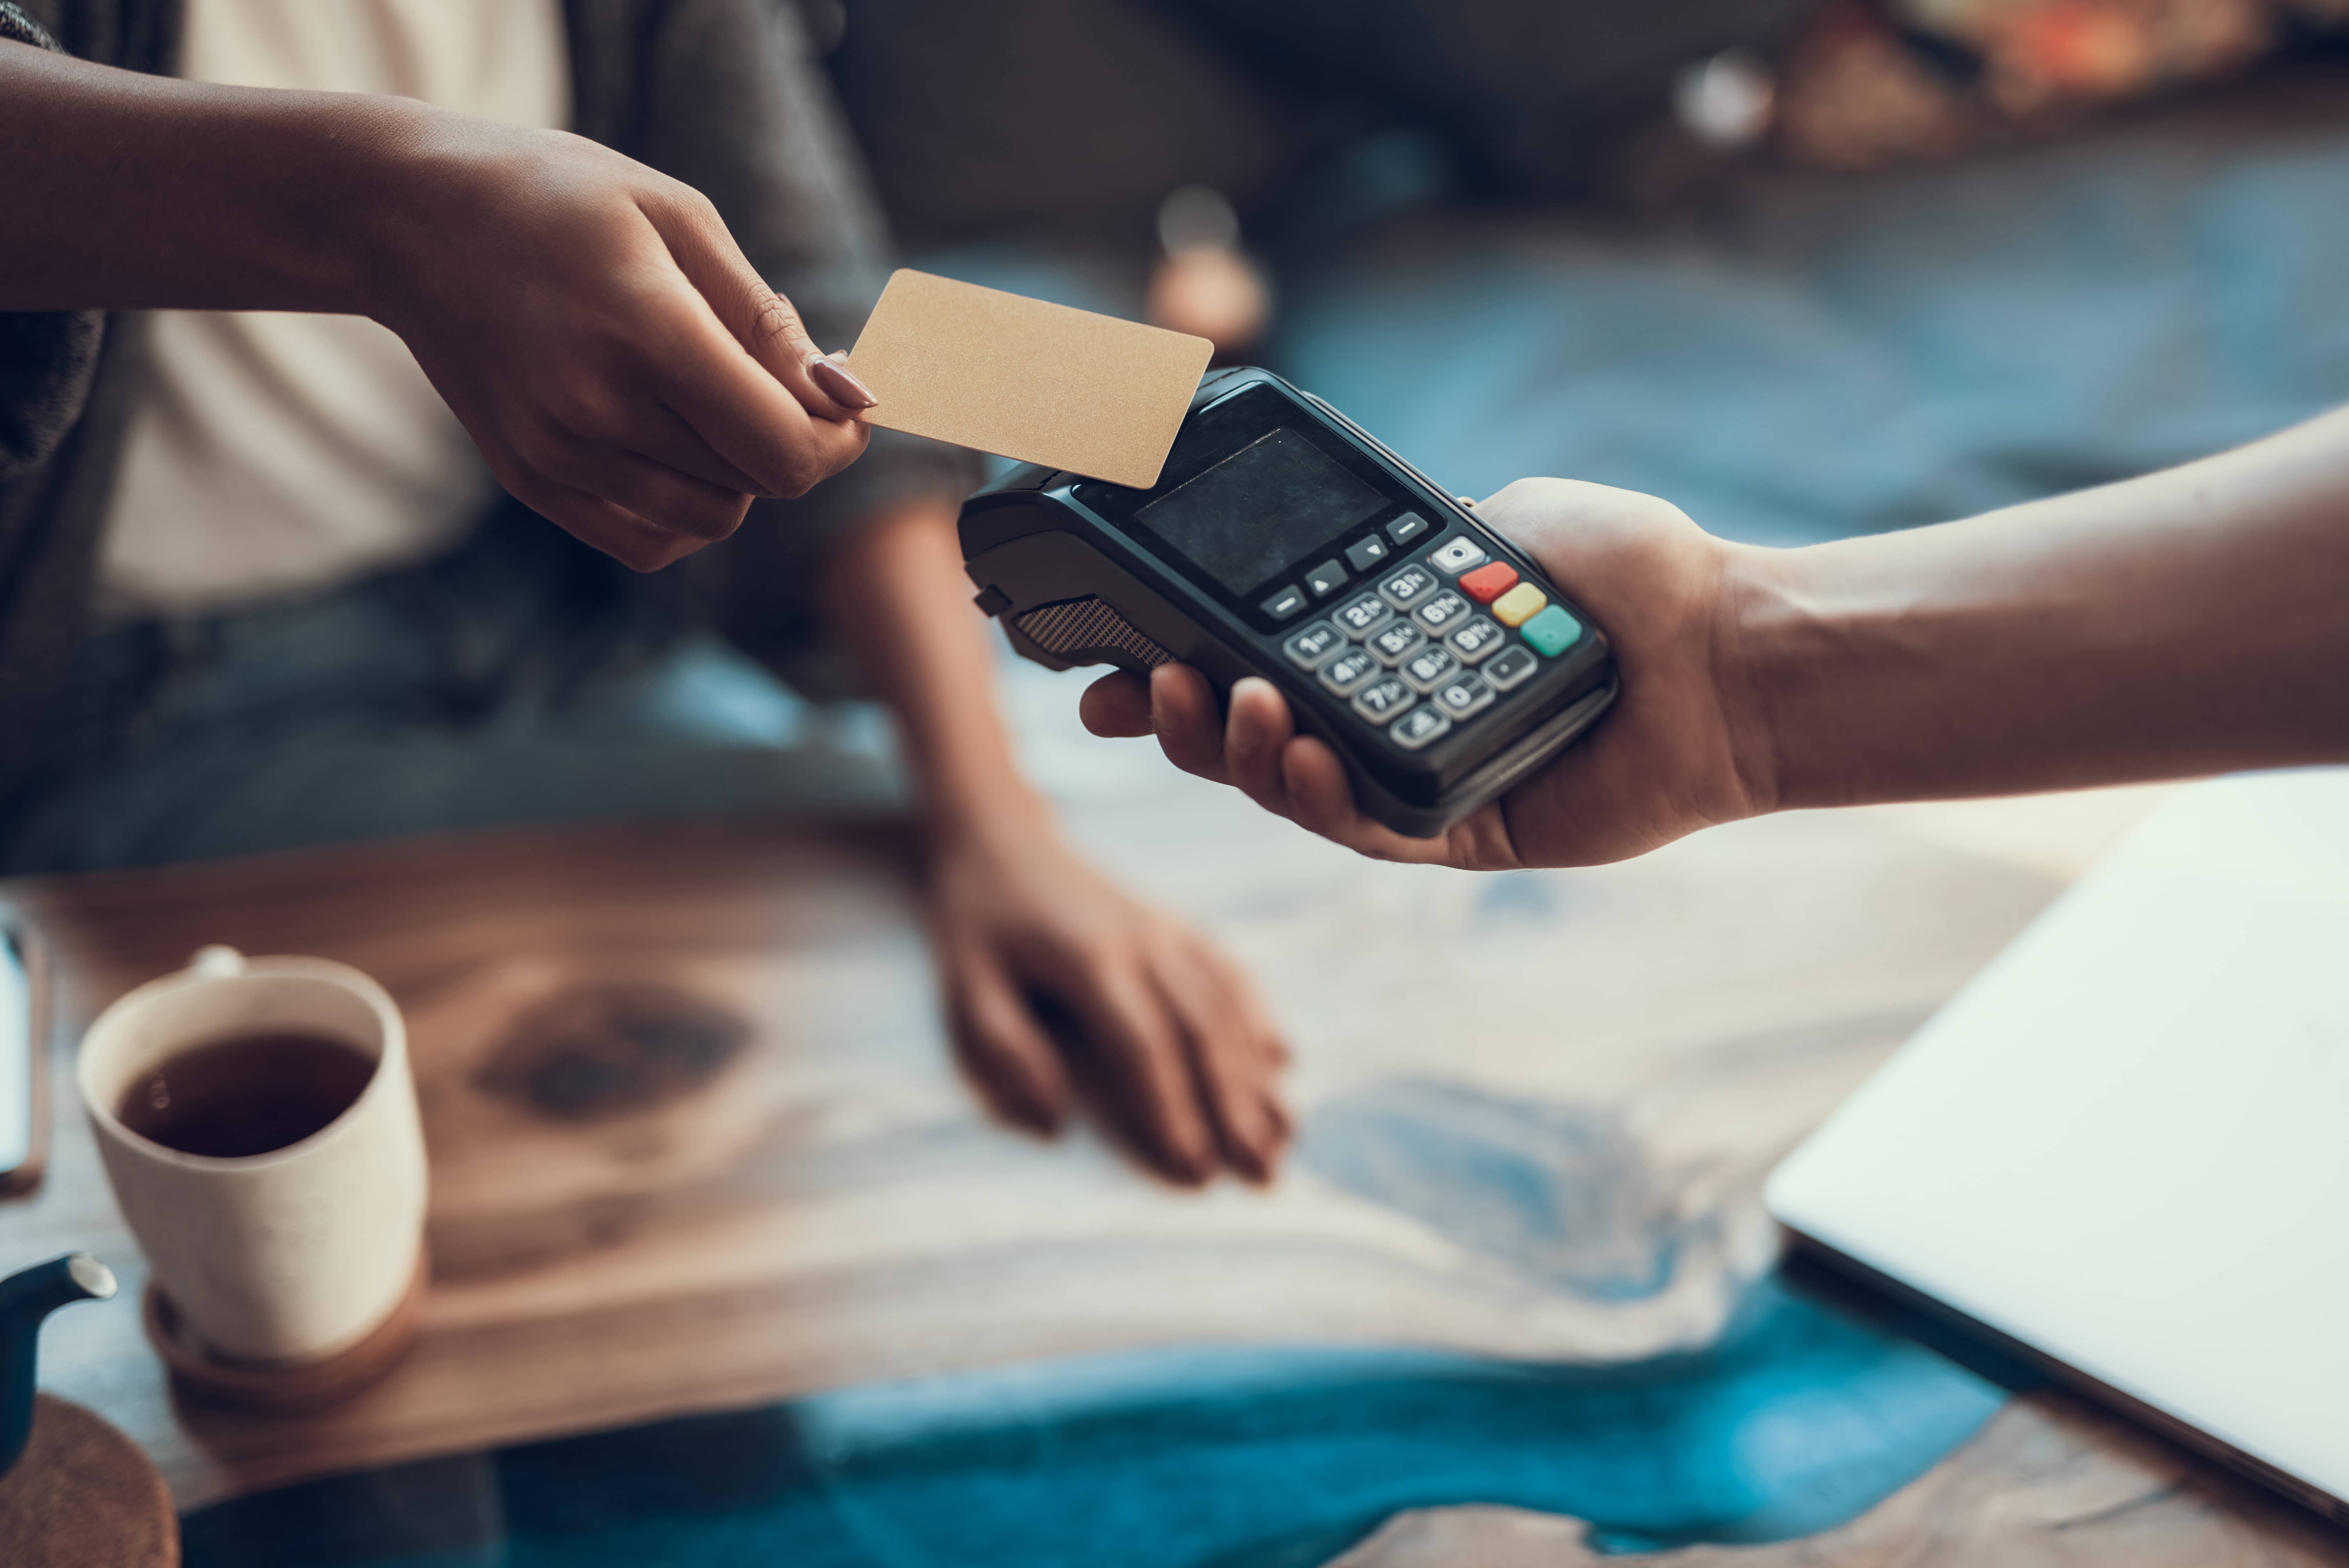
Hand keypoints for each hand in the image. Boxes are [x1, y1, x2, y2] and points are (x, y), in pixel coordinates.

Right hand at [364, 106, 874, 570]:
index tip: (844, 399)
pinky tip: (677, 448)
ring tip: (713, 402)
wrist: (408, 218)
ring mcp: (557, 454)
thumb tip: (844, 394)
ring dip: (739, 477)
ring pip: (710, 519)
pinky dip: (686, 513)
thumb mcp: (678, 218)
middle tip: (779, 382)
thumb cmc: (559, 198)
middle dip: (793, 443)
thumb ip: (767, 320)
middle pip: (754, 485)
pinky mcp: (531, 480)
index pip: (785, 450)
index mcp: (647, 333)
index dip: (839, 438)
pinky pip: (649, 542)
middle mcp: (596, 408)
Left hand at [924, 817, 1290, 1184]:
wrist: (1002, 839)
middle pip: (1202, 1030)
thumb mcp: (965, 986)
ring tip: (1282, 1135)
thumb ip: (1004, 1051)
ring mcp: (1166, 928)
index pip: (1144, 1045)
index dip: (1173, 1108)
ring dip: (1256, 1073)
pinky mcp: (1176, 924)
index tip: (1195, 1168)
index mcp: (1088, 958)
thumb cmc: (976, 924)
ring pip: (1226, 1005)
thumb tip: (1054, 1120)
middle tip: (1261, 1171)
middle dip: (1234, 1104)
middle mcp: (1141, 941)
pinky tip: (1281, 1060)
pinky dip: (1259, 1015)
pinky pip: (1230, 971)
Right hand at [1080, 479, 1772, 867]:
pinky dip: (1325, 796)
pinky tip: (1303, 753)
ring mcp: (1420, 779)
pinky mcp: (1462, 832)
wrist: (1728, 647)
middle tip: (1126, 693)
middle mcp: (1390, 719)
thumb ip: (1417, 538)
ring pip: (1294, 790)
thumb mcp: (1500, 523)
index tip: (1112, 655)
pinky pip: (1370, 830)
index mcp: (1386, 648)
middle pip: (1252, 740)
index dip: (1182, 665)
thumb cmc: (1634, 580)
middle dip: (1174, 722)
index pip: (1260, 662)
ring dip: (1241, 753)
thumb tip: (1354, 539)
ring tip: (1230, 705)